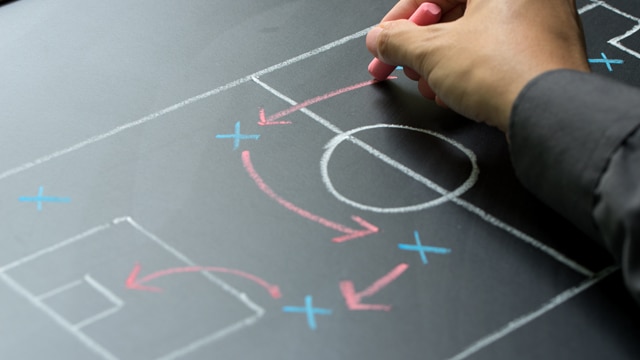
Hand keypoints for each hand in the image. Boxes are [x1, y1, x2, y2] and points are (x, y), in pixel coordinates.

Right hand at [366, 0, 590, 131]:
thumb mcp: (432, 52)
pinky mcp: (547, 48)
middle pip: (454, 12)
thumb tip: (380, 39)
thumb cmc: (503, 70)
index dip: (399, 19)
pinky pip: (497, 50)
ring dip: (442, 62)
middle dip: (421, 46)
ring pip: (474, 34)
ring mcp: (542, 18)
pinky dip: (470, 69)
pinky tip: (454, 93)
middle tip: (403, 65)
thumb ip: (398, 41)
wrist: (549, 113)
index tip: (383, 41)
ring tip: (429, 85)